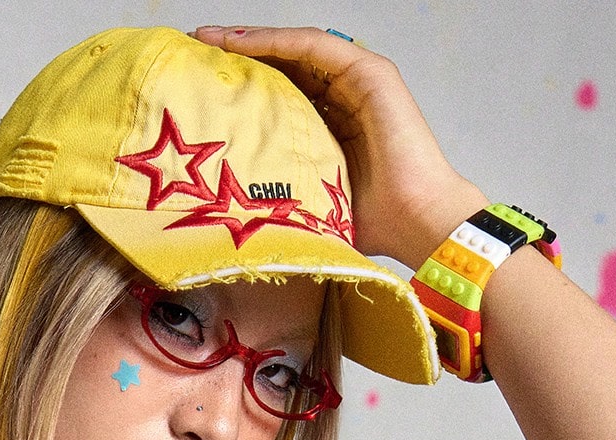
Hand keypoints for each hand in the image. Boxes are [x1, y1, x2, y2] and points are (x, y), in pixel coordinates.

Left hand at [192, 25, 485, 267]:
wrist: (416, 223)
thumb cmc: (374, 226)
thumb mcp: (313, 204)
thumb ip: (286, 192)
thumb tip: (236, 218)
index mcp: (334, 125)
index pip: (284, 91)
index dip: (246, 82)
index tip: (203, 83)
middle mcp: (347, 96)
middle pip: (286, 64)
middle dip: (240, 52)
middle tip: (198, 47)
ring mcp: (360, 81)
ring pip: (297, 48)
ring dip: (252, 39)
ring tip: (210, 38)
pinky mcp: (371, 74)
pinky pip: (315, 47)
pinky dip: (277, 41)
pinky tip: (241, 42)